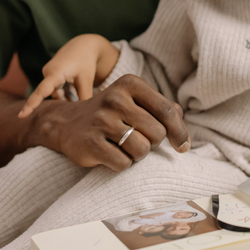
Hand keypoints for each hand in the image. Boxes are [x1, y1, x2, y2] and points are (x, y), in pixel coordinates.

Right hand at [19, 34, 118, 118]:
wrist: (84, 45)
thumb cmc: (86, 61)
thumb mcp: (87, 80)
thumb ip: (84, 97)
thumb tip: (82, 115)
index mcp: (55, 73)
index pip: (42, 91)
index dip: (32, 104)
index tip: (21, 115)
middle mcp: (48, 73)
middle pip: (52, 95)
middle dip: (62, 103)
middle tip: (72, 107)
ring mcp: (48, 74)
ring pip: (55, 93)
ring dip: (66, 97)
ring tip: (79, 92)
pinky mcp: (51, 75)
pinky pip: (56, 89)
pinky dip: (65, 93)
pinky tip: (75, 90)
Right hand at [23, 74, 189, 171]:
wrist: (66, 122)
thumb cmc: (112, 114)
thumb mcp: (136, 101)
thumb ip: (163, 109)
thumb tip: (183, 132)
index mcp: (130, 84)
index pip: (167, 110)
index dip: (179, 131)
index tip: (183, 147)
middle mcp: (115, 99)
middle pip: (157, 133)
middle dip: (152, 143)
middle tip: (137, 139)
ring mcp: (101, 121)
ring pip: (142, 150)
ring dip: (138, 155)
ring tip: (124, 146)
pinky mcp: (89, 143)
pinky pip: (123, 164)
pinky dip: (122, 164)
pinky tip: (111, 154)